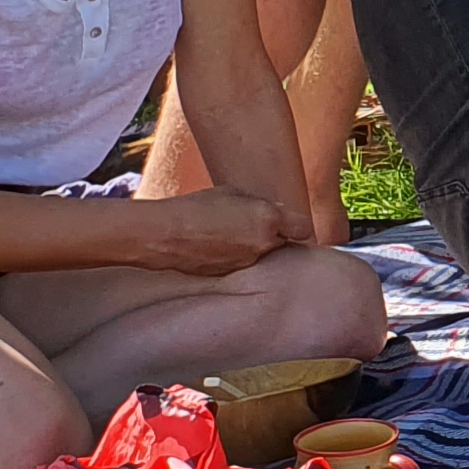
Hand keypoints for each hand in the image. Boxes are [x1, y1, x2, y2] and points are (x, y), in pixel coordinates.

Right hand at [139, 188, 310, 276]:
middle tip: (254, 227)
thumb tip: (275, 209)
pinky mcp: (230, 275)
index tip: (289, 223)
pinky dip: (235, 258)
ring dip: (253, 248)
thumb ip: (258, 202)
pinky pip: (241, 265)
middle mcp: (263, 245)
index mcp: (267, 220)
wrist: (165, 234)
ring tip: (228, 236)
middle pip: (283, 244)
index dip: (296, 225)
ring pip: (261, 256)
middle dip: (274, 237)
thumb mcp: (231, 193)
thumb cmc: (196, 207)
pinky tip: (216, 247)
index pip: (303, 229)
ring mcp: (247, 263)